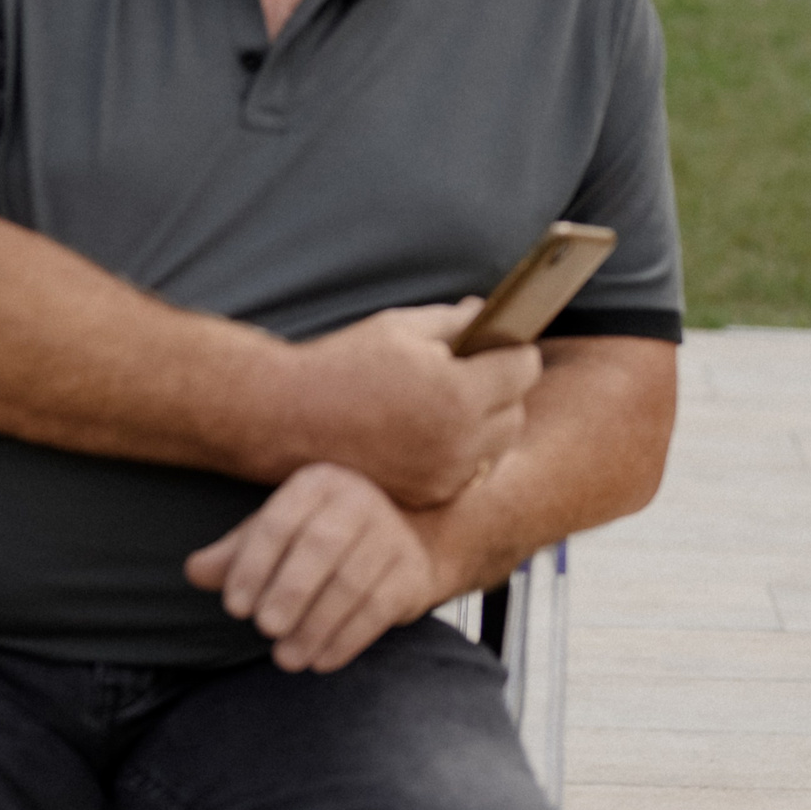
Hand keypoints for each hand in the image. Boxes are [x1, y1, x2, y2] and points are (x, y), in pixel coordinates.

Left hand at [185, 463, 451, 672]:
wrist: (402, 543)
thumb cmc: (320, 538)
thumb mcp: (275, 535)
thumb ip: (234, 554)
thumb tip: (194, 571)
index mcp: (316, 483)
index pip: (279, 522)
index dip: (252, 565)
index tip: (234, 606)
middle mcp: (358, 500)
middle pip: (320, 548)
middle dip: (288, 592)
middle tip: (263, 629)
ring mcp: (392, 535)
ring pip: (351, 584)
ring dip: (314, 626)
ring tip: (285, 657)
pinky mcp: (412, 573)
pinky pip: (378, 610)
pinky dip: (346, 640)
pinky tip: (320, 661)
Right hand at [285, 301, 540, 508]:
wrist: (284, 417)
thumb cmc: (339, 365)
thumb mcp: (398, 327)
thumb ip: (455, 321)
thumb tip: (490, 315)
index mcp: (458, 392)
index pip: (525, 368)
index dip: (513, 350)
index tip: (499, 345)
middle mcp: (460, 441)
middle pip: (517, 411)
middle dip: (500, 388)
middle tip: (465, 373)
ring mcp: (445, 474)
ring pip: (496, 446)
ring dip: (483, 424)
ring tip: (444, 404)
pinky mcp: (428, 494)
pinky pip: (467, 471)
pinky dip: (458, 452)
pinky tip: (424, 432)